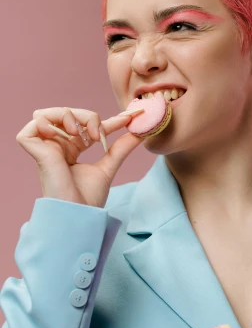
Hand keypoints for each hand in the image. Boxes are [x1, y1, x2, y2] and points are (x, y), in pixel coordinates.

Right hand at [16, 105, 144, 208]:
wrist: (78, 214)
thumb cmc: (88, 199)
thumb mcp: (109, 167)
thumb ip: (121, 148)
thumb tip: (141, 132)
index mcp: (71, 150)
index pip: (88, 126)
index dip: (108, 119)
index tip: (130, 117)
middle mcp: (57, 146)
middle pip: (68, 113)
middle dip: (88, 117)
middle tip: (98, 136)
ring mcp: (45, 148)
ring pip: (48, 114)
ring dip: (68, 116)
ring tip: (80, 135)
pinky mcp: (35, 150)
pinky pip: (34, 123)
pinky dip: (49, 121)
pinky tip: (65, 134)